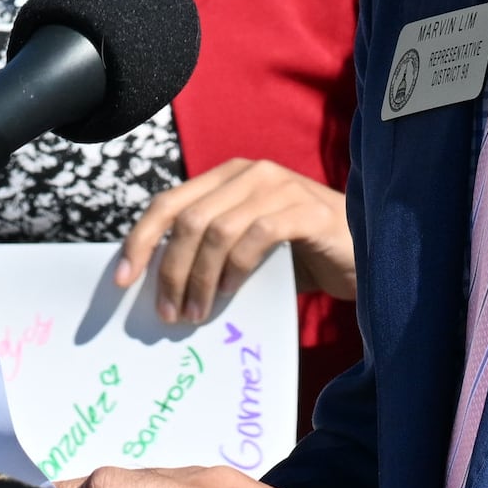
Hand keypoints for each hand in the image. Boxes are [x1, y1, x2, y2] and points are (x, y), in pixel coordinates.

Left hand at [118, 158, 354, 322]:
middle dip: (170, 270)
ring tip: (194, 314)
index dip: (141, 239)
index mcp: (228, 177)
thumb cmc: (300, 255)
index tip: (122, 280)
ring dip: (200, 278)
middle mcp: (250, 173)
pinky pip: (257, 236)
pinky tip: (232, 293)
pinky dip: (237, 268)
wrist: (364, 254)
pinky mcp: (305, 209)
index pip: (168, 202)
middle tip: (167, 313)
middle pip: (188, 219)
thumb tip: (160, 289)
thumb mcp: (245, 249)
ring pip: (217, 229)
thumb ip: (210, 253)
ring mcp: (280, 187)